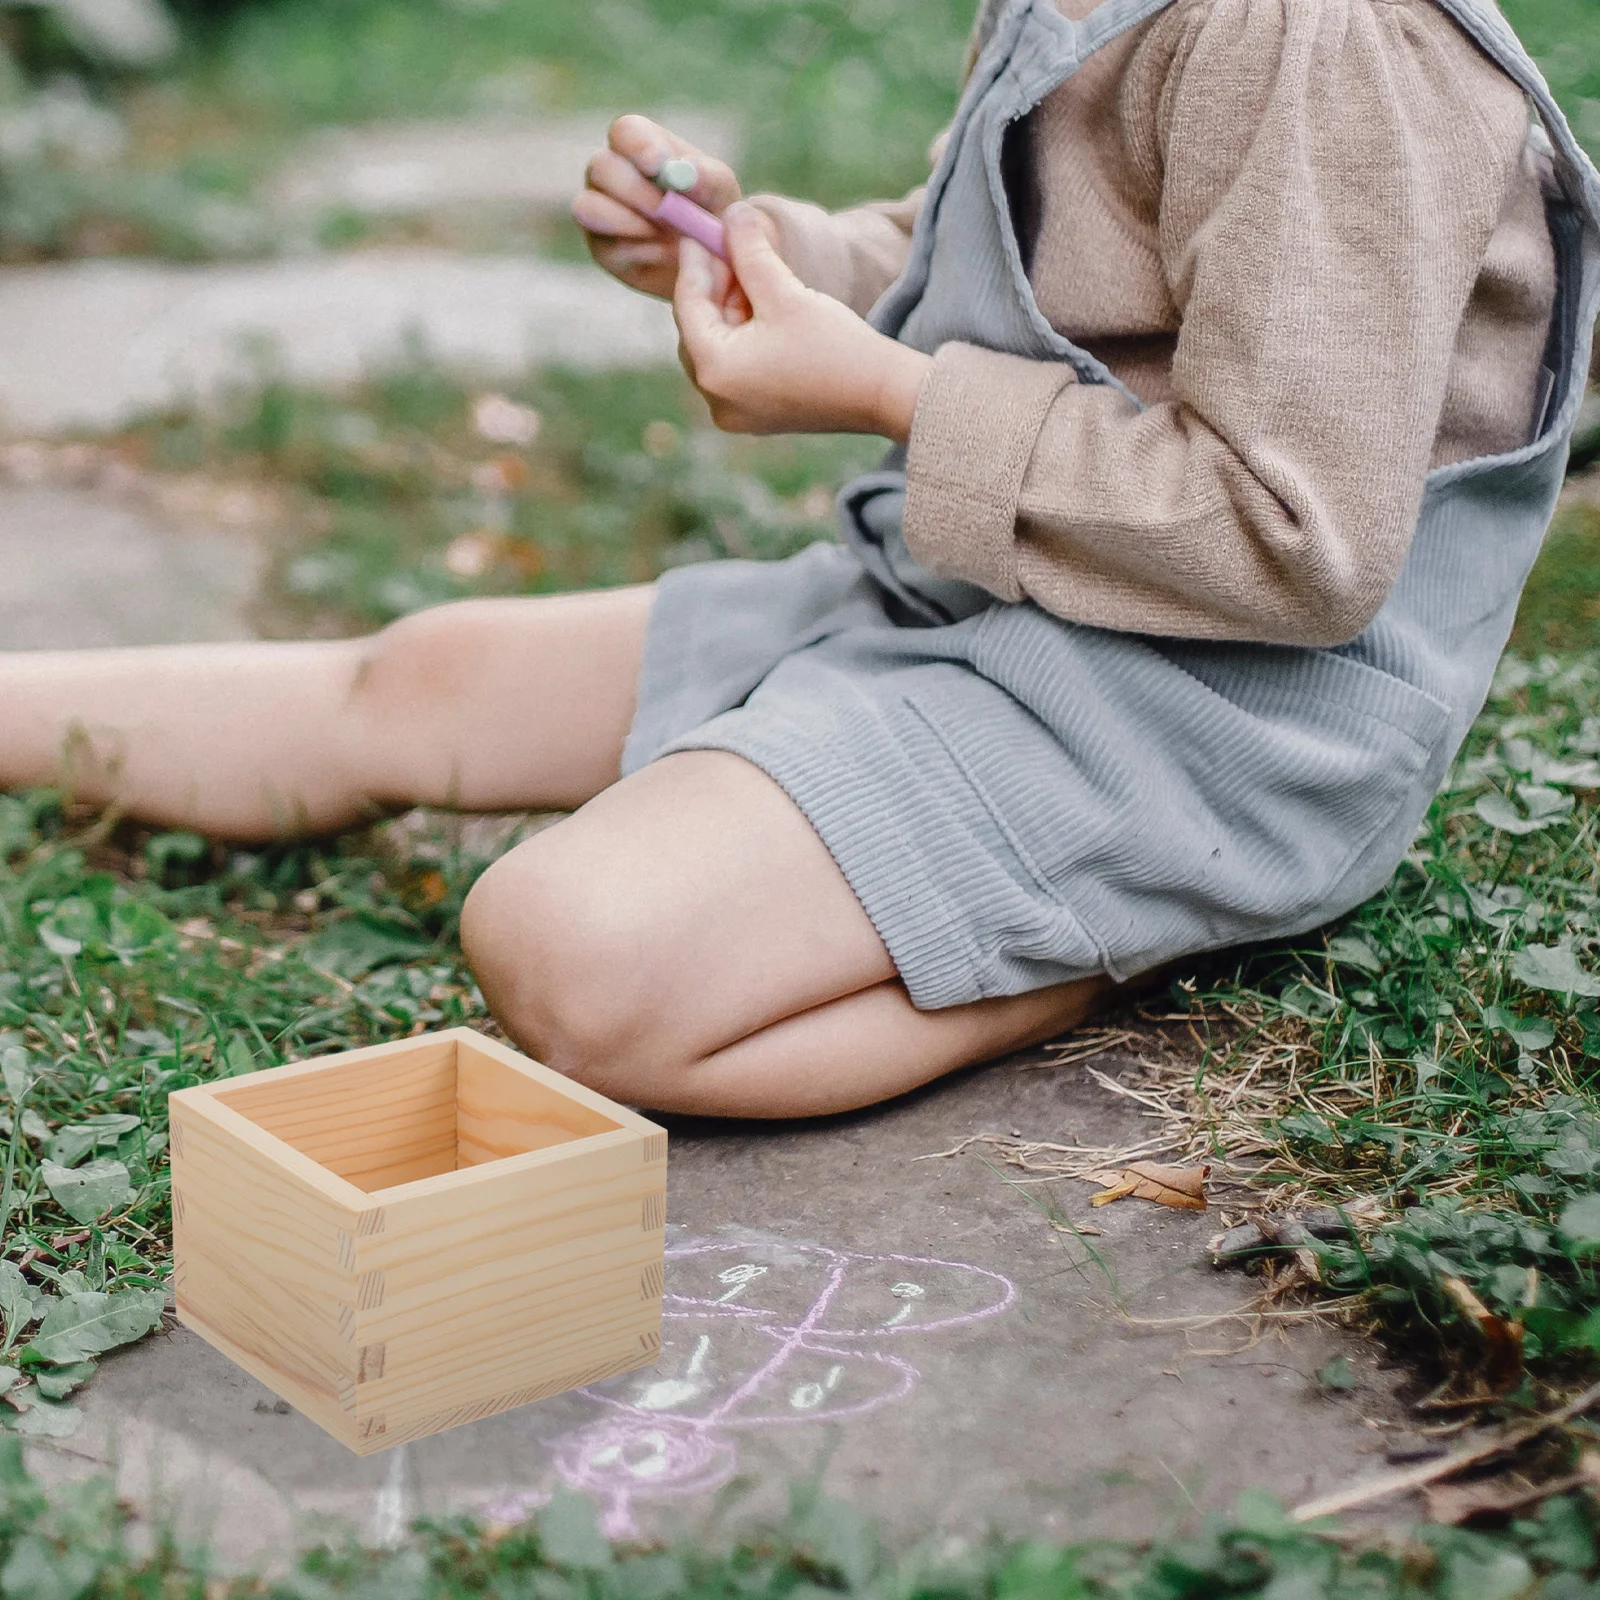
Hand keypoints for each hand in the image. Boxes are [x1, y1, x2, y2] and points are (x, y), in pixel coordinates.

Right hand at [573, 114, 756, 299]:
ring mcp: (600, 210)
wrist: (709, 261)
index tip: (658, 164)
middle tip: (663, 209)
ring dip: (626, 220)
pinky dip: (634, 249)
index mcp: (639, 147)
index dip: (637, 145)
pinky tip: (663, 254)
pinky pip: (604, 245)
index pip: (624, 132)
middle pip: (601, 167)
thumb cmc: (712, 212)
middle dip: (634, 190)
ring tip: (664, 233)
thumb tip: (684, 172)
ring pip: (588, 207)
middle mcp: (611, 173)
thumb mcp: (720, 192)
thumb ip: (707, 177)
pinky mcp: (602, 248)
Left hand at [674, 204, 931, 441]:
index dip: (694, 261)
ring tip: (752, 273)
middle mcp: (716, 400)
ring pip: (718, 347)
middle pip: (698, 329)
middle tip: (728, 246)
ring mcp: (736, 412)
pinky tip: (764, 305)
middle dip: (713, 286)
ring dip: (730, 308)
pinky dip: (744, 335)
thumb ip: (749, 250)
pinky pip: (736, 366)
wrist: (882, 395)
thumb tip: (731, 212)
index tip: (697, 229)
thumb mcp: (784, 291)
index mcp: (715, 372)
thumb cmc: (835, 346)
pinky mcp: (756, 414)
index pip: (689, 305)